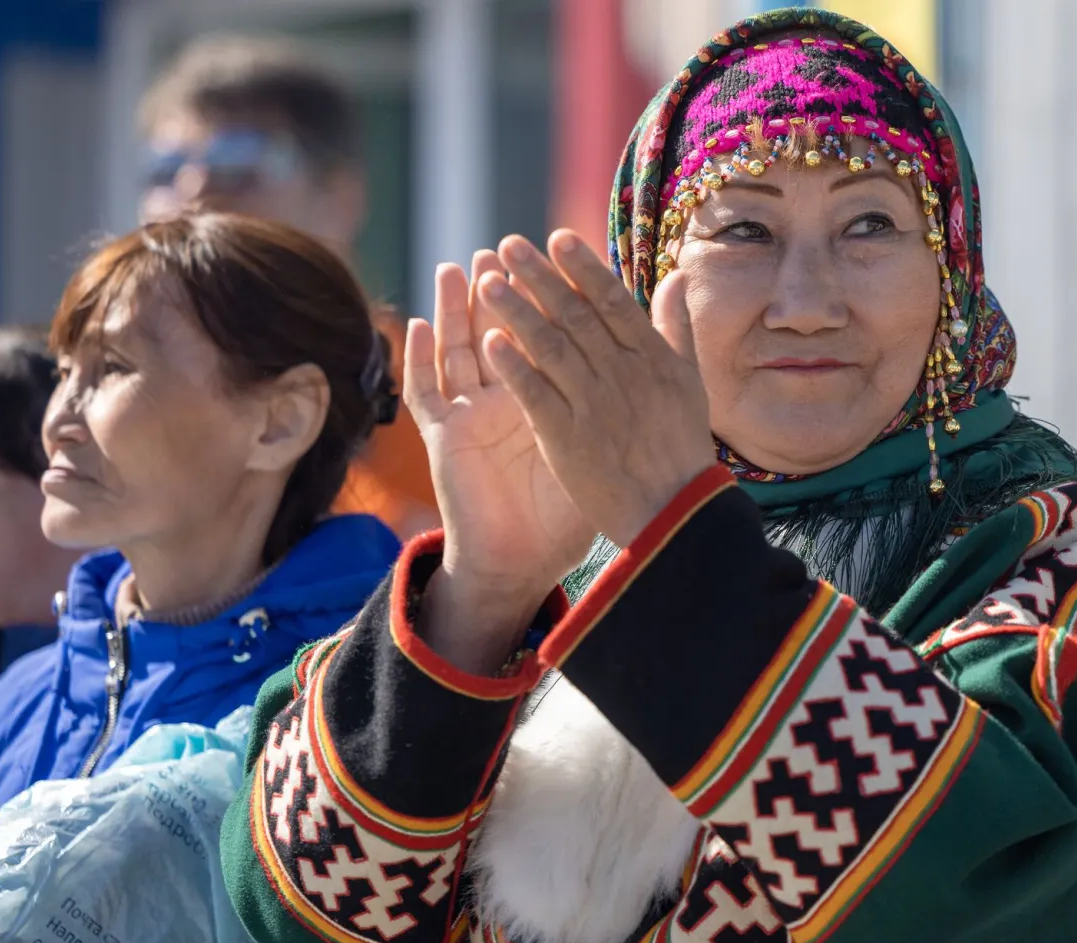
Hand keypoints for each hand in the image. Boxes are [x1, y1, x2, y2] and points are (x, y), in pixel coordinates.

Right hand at [404, 254, 595, 671]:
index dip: (553, 299)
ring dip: (455, 309)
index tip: (559, 258)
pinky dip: (419, 359)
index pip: (549, 337)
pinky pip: (426, 393)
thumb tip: (660, 371)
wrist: (523, 560)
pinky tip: (416, 326)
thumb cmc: (563, 511)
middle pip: (501, 333)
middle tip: (504, 248)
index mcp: (545, 397)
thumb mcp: (600, 451)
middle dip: (505, 291)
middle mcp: (503, 399)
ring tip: (456, 269)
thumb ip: (624, 401)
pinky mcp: (445, 438)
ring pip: (458, 350)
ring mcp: (470, 415)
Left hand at [478, 231, 716, 544]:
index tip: (557, 237)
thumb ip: (675, 326)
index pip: (612, 301)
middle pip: (573, 315)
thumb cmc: (681, 445)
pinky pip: (535, 394)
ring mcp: (592, 405)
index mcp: (651, 358)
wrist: (672, 511)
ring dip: (516, 312)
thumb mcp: (689, 380)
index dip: (582, 267)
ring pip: (549, 347)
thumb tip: (674, 275)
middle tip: (508, 245)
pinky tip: (490, 341)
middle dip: (539, 277)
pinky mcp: (566, 438)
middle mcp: (621, 374)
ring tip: (487, 283)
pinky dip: (514, 366)